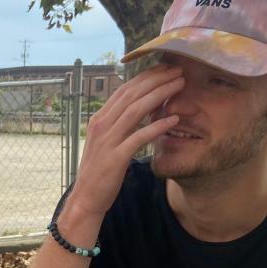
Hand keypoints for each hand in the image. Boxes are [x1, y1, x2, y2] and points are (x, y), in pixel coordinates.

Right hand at [65, 65, 183, 219]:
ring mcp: (108, 141)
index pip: (124, 90)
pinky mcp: (116, 157)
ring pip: (136, 110)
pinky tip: (174, 119)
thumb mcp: (106, 142)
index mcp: (99, 120)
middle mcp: (102, 125)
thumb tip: (134, 110)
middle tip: (177, 69)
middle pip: (132, 94)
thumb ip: (118, 125)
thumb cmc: (99, 171)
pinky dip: (157, 126)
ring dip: (160, 94)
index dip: (146, 77)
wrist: (86, 198)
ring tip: (180, 85)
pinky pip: (139, 137)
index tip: (164, 69)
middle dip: (156, 79)